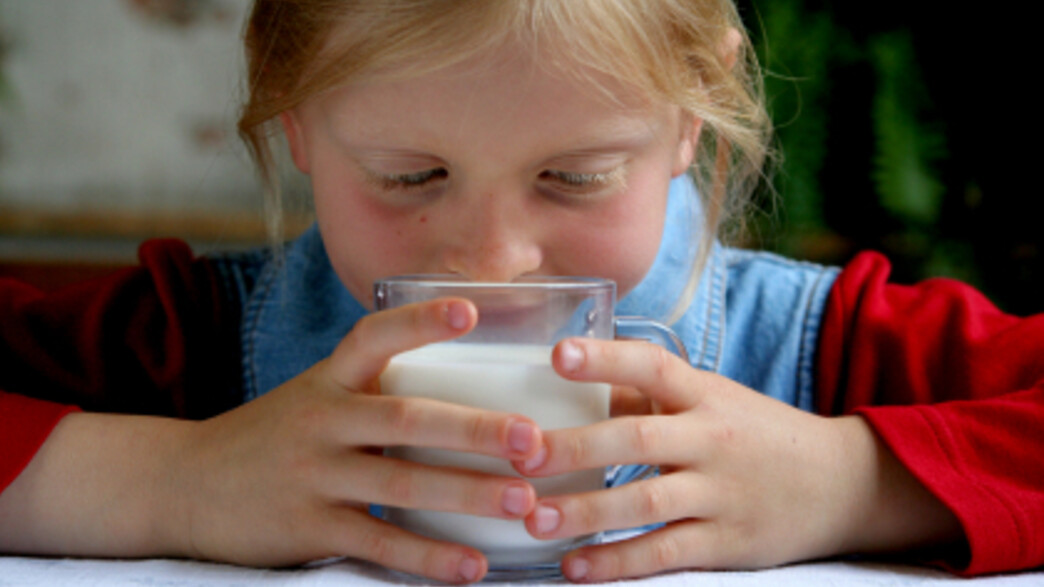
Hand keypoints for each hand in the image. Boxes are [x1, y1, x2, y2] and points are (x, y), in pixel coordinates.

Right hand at [0, 299, 544, 584]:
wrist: (183, 485)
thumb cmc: (273, 437)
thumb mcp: (315, 398)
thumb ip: (373, 392)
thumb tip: (465, 390)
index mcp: (329, 380)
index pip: (375, 337)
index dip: (421, 322)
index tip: (472, 311)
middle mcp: (322, 420)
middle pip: (407, 418)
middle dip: (475, 429)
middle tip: (533, 439)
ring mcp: (312, 475)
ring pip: (401, 484)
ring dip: (468, 494)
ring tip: (524, 502)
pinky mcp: (306, 528)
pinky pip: (378, 543)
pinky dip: (428, 556)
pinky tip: (472, 566)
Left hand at [514, 338, 962, 581]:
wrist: (841, 484)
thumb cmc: (756, 433)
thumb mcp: (712, 400)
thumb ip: (648, 394)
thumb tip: (577, 383)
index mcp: (705, 394)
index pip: (652, 365)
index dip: (605, 358)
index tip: (556, 355)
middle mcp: (712, 438)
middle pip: (638, 437)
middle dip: (576, 447)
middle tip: (522, 458)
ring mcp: (721, 492)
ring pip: (646, 502)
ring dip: (586, 512)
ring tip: (534, 519)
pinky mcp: (727, 542)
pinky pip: (665, 553)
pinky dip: (619, 562)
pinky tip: (576, 568)